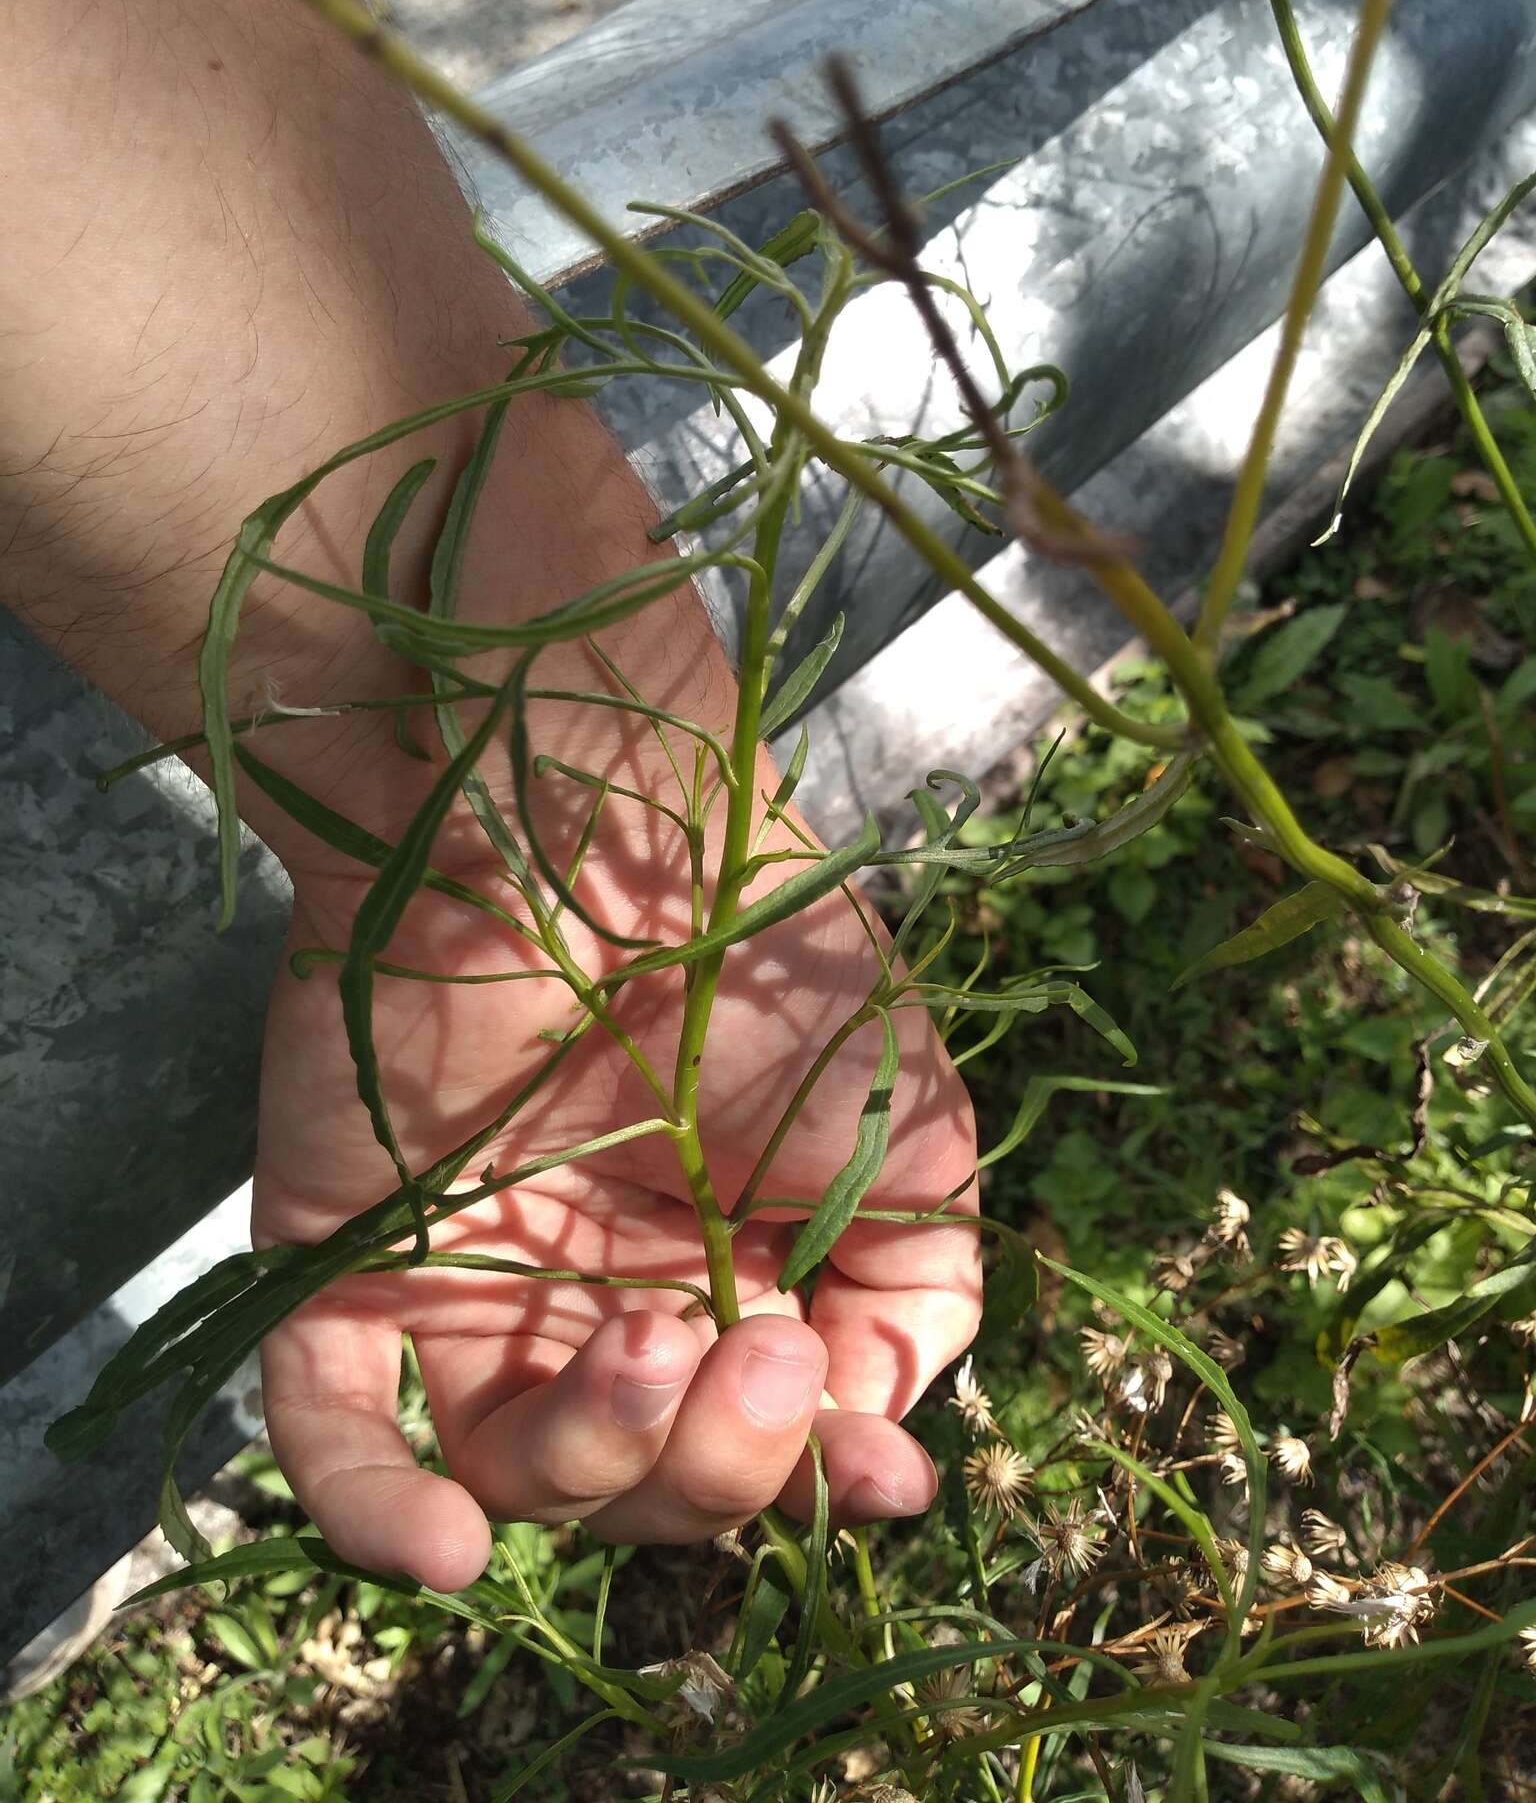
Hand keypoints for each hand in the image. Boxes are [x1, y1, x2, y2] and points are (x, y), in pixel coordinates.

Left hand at [249, 502, 979, 1590]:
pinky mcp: (353, 1249)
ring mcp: (477, 1278)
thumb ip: (916, 1286)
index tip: (874, 1468)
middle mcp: (610, 1288)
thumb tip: (885, 1429)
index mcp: (739, 1265)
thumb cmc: (761, 945)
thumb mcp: (904, 1119)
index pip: (772, 1433)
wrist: (587, 799)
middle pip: (654, 1476)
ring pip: (521, 1472)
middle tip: (742, 1354)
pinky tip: (446, 1554)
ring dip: (597, 1460)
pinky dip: (378, 1516)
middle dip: (718, 1459)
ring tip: (636, 1342)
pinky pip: (336, 1425)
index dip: (820, 1476)